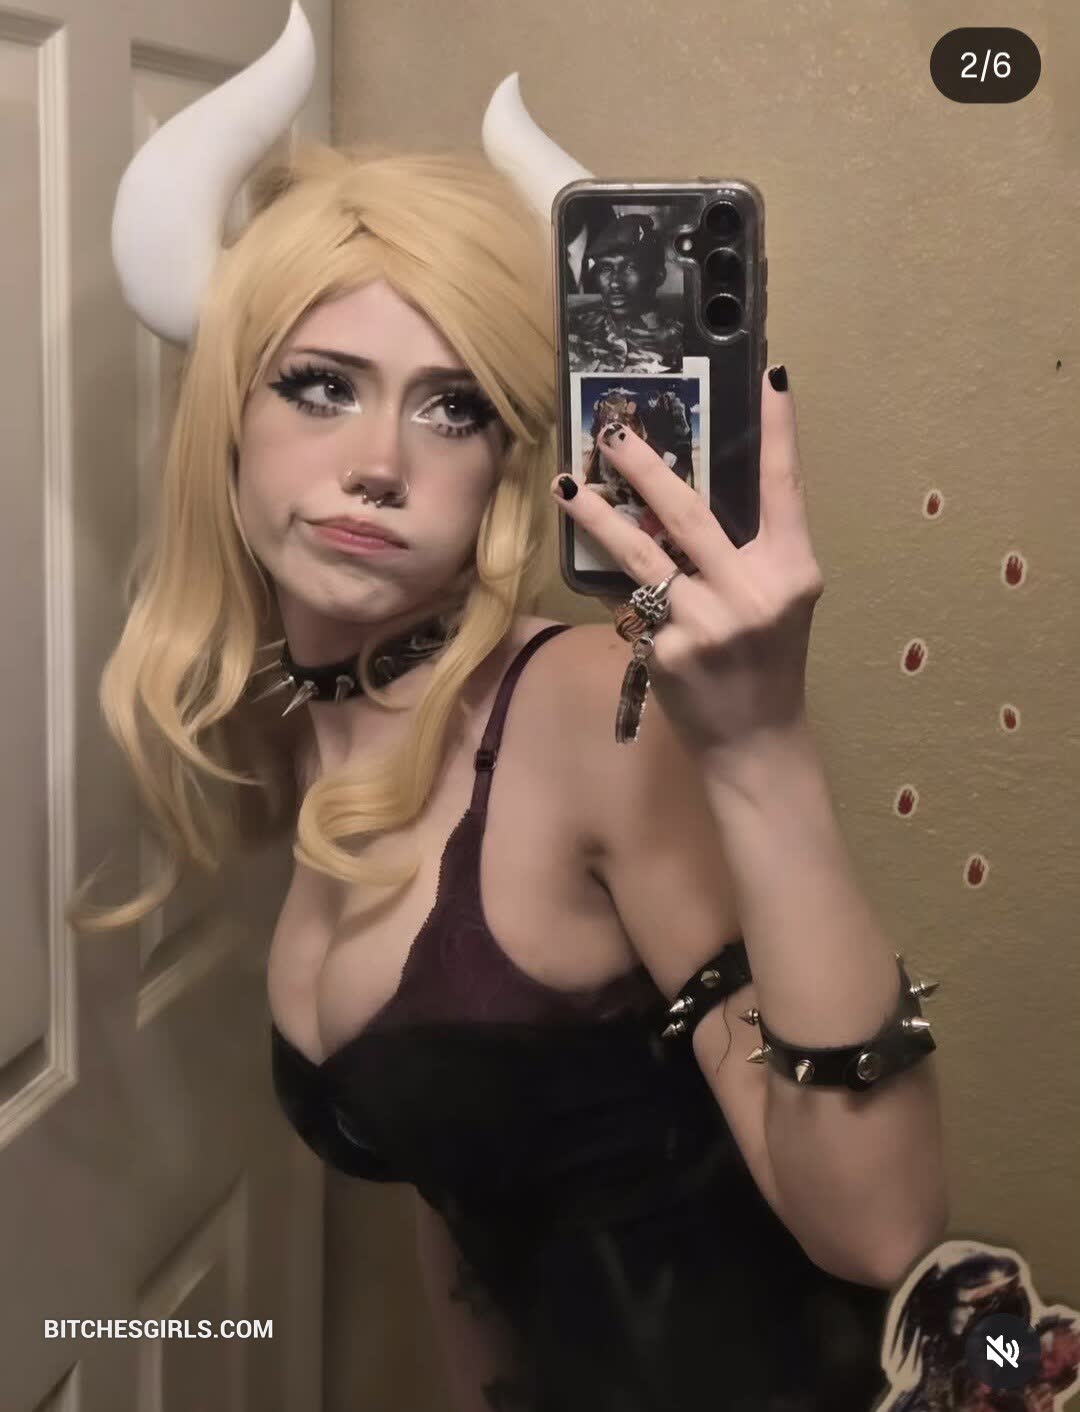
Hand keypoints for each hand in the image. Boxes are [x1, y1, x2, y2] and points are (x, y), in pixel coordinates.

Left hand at [550, 366, 825, 762]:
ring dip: (598, 517)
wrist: (755, 739)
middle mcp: (752, 594)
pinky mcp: (665, 651)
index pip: (784, 490)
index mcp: (791, 574)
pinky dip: (613, 585)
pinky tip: (594, 568)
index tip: (770, 377)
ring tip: (567, 486)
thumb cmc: (767, 661)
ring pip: (640, 555)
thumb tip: (680, 497)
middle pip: (690, 515)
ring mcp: (705, 624)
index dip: (779, 433)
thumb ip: (747, 553)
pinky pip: (628, 603)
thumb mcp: (778, 601)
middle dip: (646, 469)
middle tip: (614, 432)